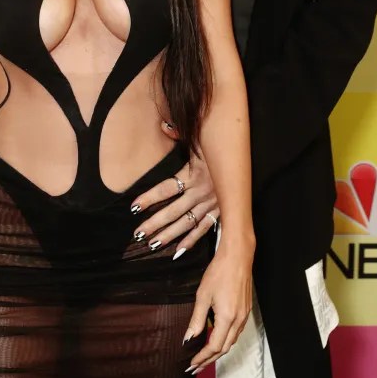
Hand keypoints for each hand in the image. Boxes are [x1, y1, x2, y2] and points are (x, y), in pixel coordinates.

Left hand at [131, 126, 218, 256]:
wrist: (242, 159)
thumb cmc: (218, 146)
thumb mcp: (201, 137)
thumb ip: (180, 132)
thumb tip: (164, 126)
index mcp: (194, 175)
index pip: (166, 190)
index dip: (149, 198)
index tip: (133, 207)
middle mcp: (201, 192)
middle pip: (173, 211)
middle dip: (155, 223)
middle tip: (138, 234)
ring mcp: (211, 205)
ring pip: (186, 223)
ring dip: (169, 235)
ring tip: (152, 245)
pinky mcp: (219, 212)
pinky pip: (204, 229)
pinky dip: (191, 241)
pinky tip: (177, 251)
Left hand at [184, 239, 254, 373]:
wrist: (238, 256)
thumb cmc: (219, 272)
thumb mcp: (203, 295)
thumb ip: (197, 319)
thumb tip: (188, 339)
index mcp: (227, 318)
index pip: (214, 346)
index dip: (202, 358)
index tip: (191, 365)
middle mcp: (238, 320)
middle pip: (224, 348)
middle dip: (209, 359)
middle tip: (195, 366)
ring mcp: (244, 315)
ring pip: (231, 341)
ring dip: (218, 351)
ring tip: (204, 356)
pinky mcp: (246, 309)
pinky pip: (236, 331)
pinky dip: (225, 339)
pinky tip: (217, 337)